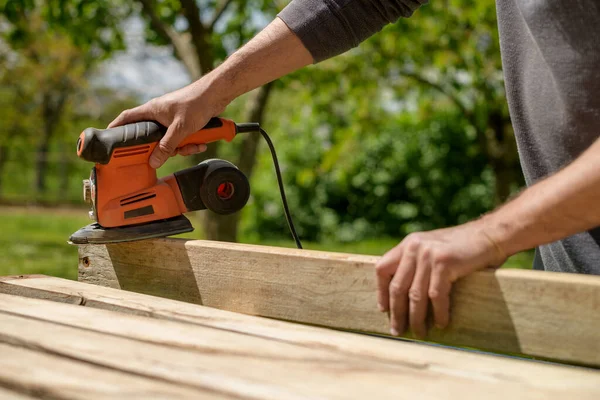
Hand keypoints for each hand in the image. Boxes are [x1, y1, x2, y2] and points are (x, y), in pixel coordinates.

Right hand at [108, 78, 228, 168]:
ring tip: (194, 145)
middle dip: (163, 149)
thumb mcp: (180, 129)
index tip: (110, 141)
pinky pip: (181, 139)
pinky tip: (201, 143)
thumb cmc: (197, 103)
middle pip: (151, 138)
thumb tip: (154, 161)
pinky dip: (190, 143)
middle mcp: (159, 115)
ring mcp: (170, 120)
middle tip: (170, 153)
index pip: (127, 119)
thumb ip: (167, 146)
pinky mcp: (183, 123)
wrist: (217, 95)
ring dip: (182, 147)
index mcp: (151, 111)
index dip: (116, 129)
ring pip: (169, 141)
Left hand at [375, 219, 505, 338]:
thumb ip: (417, 263)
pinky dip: (438, 313)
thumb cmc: (463, 248)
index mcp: (408, 244)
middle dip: (397, 313)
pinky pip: (436, 296)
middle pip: (397, 286)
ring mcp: (428, 254)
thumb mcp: (432, 249)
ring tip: (419, 333)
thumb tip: (404, 297)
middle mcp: (414, 247)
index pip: (382, 269)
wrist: (490, 234)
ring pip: (415, 295)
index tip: (384, 310)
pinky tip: (441, 324)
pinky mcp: (444, 263)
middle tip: (397, 330)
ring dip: (416, 318)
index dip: (381, 292)